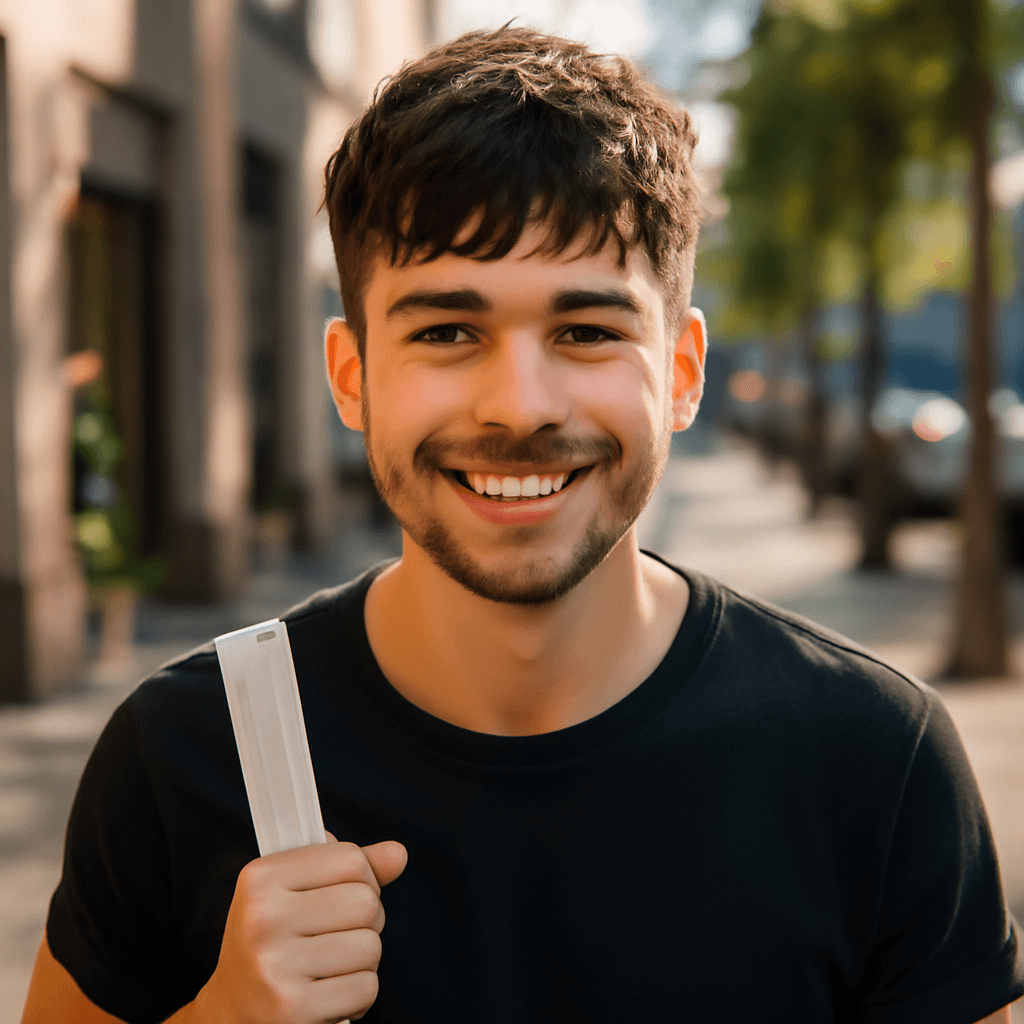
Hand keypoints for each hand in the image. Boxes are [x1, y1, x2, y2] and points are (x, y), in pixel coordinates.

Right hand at [192, 834, 407, 1023]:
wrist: (229, 1012)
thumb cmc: (271, 941)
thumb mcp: (295, 891)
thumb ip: (346, 867)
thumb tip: (397, 854)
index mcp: (261, 878)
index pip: (350, 858)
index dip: (363, 877)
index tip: (343, 894)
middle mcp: (262, 919)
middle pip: (365, 902)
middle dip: (367, 921)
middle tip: (339, 935)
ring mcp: (275, 967)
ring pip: (371, 946)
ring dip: (363, 960)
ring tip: (332, 965)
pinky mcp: (293, 1011)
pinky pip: (365, 988)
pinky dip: (358, 994)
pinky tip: (329, 993)